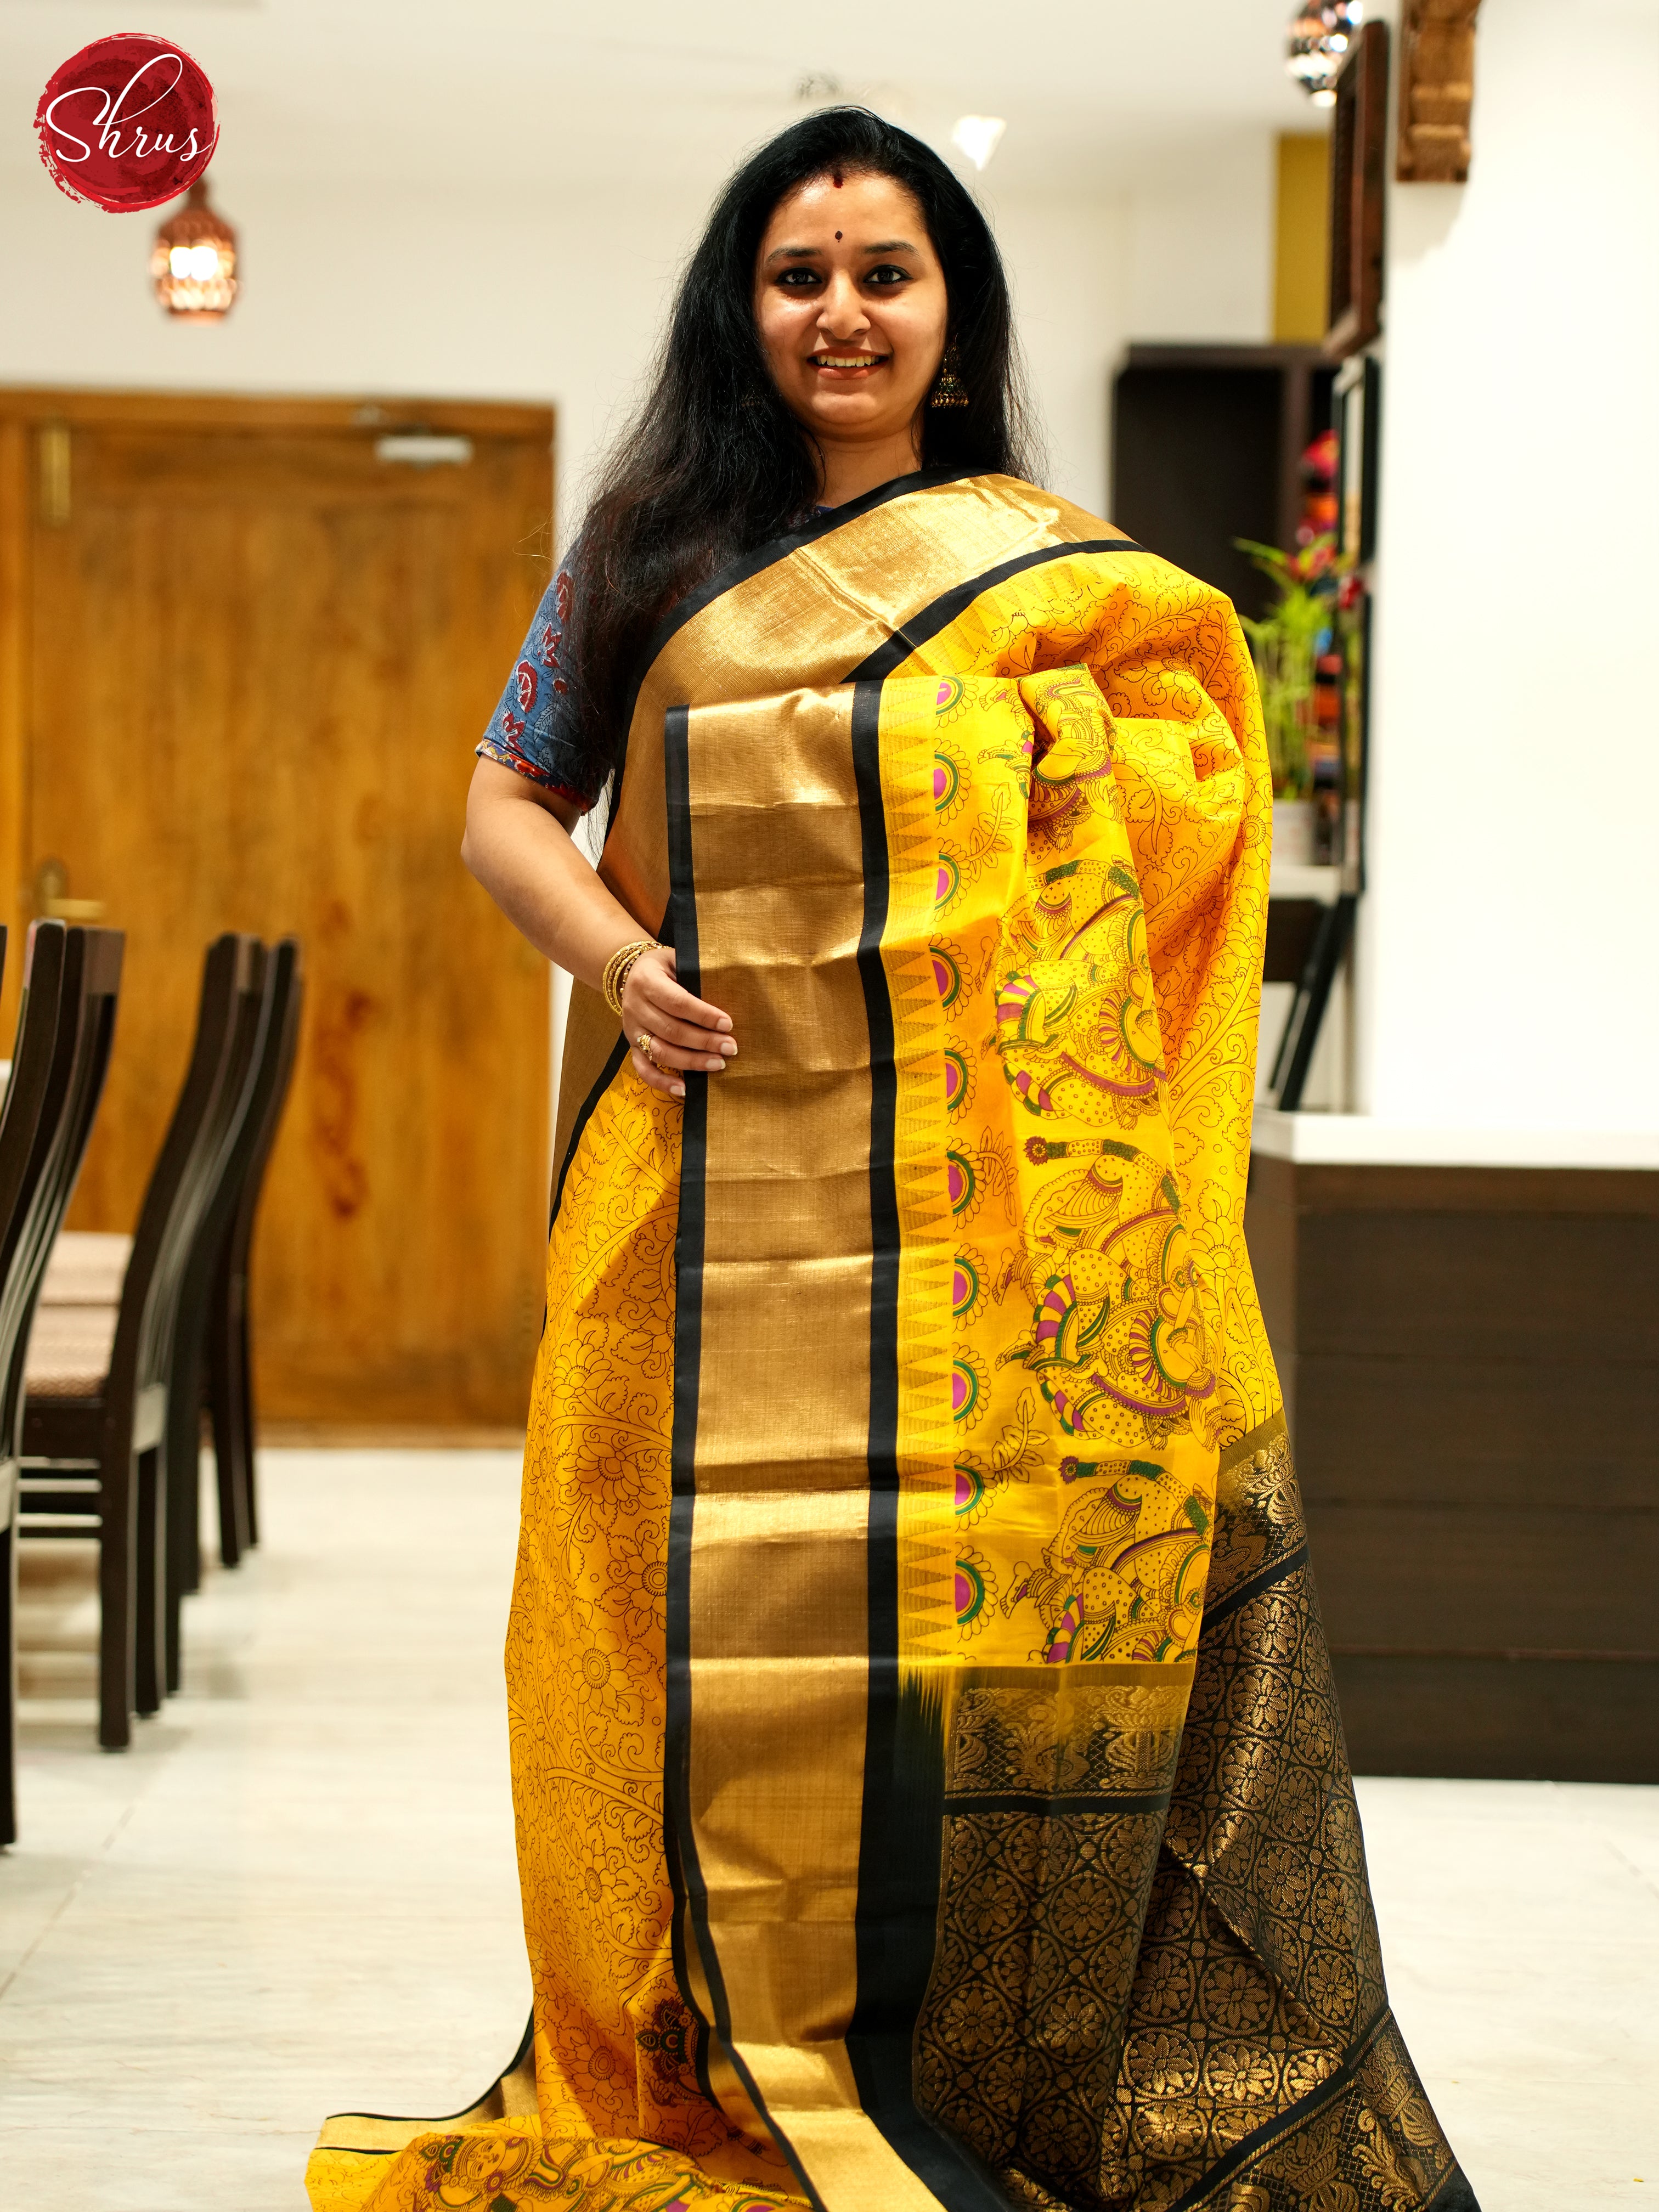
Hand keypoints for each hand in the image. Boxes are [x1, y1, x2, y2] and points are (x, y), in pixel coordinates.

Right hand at [621, 946, 736, 1099]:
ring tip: (718, 1064)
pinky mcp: (631, 1046)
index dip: (703, 1015)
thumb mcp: (676, 960)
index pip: (677, 1002)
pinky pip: (643, 1069)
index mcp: (647, 981)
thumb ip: (696, 974)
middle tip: (730, 1048)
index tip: (728, 1024)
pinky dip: (662, 1082)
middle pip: (672, 1030)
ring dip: (691, 1061)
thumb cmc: (663, 967)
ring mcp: (631, 1029)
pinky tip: (684, 1089)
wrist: (629, 973)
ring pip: (660, 1051)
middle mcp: (636, 1007)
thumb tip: (730, 992)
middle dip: (704, 1042)